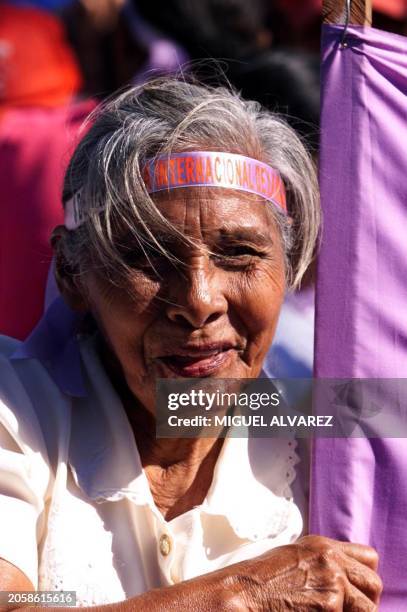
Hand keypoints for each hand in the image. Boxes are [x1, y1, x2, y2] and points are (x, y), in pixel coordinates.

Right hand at [209, 535, 381, 610]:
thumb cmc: (260, 582)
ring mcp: (333, 583)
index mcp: (323, 546)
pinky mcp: (330, 606)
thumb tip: (344, 581)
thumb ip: (323, 564)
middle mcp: (331, 560)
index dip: (364, 579)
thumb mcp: (294, 558)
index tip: (354, 593)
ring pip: (369, 608)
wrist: (241, 595)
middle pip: (374, 583)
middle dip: (365, 602)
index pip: (369, 557)